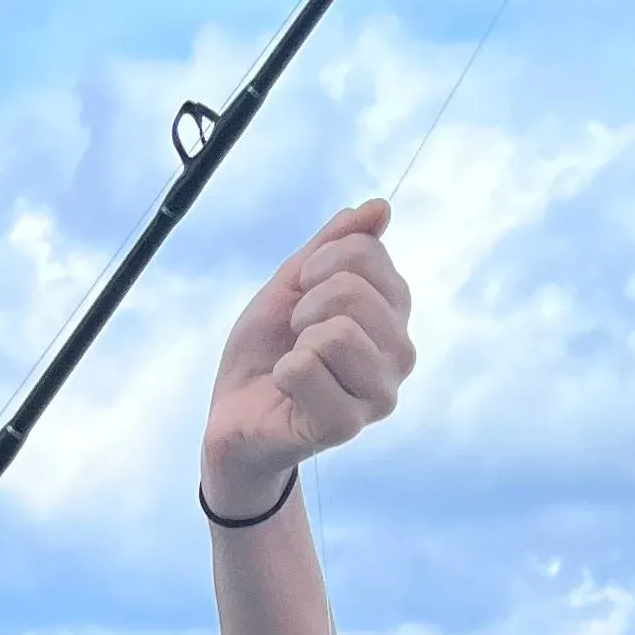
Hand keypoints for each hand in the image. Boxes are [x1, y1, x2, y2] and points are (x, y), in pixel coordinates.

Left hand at [200, 200, 414, 517]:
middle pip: (353, 291)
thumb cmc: (266, 351)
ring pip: (338, 333)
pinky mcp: (346, 426)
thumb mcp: (294, 284)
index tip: (303, 294)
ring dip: (297, 342)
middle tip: (295, 335)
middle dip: (305, 305)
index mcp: (394, 314)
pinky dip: (282, 373)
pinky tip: (287, 391)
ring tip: (294, 363)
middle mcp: (400, 355)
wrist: (234, 415)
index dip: (318, 263)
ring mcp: (379, 395)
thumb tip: (380, 208)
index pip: (367, 251)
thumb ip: (335, 245)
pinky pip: (307, 369)